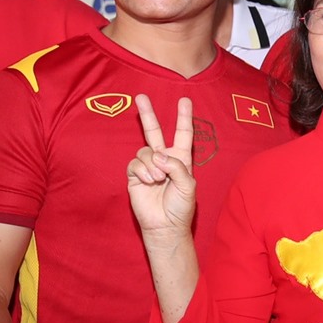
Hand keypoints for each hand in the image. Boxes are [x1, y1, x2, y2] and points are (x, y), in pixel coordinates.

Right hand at [128, 94, 196, 240]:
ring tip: (158, 180)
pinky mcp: (134, 175)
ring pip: (145, 151)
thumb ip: (176, 167)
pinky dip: (143, 171)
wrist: (165, 225)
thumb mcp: (188, 185)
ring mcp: (148, 166)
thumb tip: (158, 155)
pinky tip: (149, 181)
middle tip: (141, 97)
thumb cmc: (180, 207)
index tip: (185, 100)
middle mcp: (163, 159)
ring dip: (152, 165)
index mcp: (180, 159)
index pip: (183, 134)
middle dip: (147, 114)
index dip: (184, 117)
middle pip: (154, 131)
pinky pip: (135, 163)